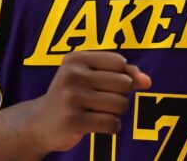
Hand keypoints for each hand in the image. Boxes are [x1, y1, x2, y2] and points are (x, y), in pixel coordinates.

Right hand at [28, 51, 150, 153]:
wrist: (39, 123)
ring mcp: (71, 98)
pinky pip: (112, 124)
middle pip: (124, 84)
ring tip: (99, 112)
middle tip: (103, 101)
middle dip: (121, 96)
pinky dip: (112, 127)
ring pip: (121, 105)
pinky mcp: (73, 121)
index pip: (120, 62)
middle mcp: (72, 75)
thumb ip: (124, 73)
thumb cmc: (73, 96)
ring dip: (117, 113)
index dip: (122, 76)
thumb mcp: (92, 77)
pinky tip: (98, 125)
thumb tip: (147, 81)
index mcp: (76, 58)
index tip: (108, 85)